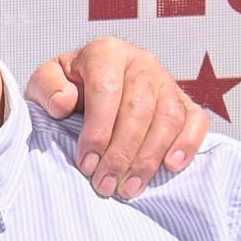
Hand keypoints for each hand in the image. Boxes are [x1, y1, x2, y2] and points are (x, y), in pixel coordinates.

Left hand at [27, 37, 207, 200]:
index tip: (86, 163)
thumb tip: (63, 103)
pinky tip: (170, 167)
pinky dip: (188, 144)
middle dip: (122, 152)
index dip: (98, 130)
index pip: (107, 90)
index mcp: (106, 52)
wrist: (87, 86)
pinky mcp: (184, 101)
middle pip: (140, 109)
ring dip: (149, 157)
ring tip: (129, 187)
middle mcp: (141, 62)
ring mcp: (166, 81)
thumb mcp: (45, 83)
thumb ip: (47, 88)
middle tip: (105, 184)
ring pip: (168, 118)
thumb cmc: (65, 87)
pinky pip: (196, 120)